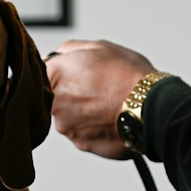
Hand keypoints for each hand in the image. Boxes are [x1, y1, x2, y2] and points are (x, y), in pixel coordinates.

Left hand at [46, 39, 157, 159]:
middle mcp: (54, 104)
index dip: (57, 72)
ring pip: (70, 117)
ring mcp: (67, 126)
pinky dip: (95, 127)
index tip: (69, 73)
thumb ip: (70, 49)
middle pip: (54, 98)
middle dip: (71, 93)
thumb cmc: (128, 76)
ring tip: (108, 103)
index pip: (41, 73)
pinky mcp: (81, 144)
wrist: (150, 108)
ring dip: (84, 112)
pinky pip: (84, 133)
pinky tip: (111, 117)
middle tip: (96, 88)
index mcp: (54, 75)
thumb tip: (60, 54)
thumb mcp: (100, 47)